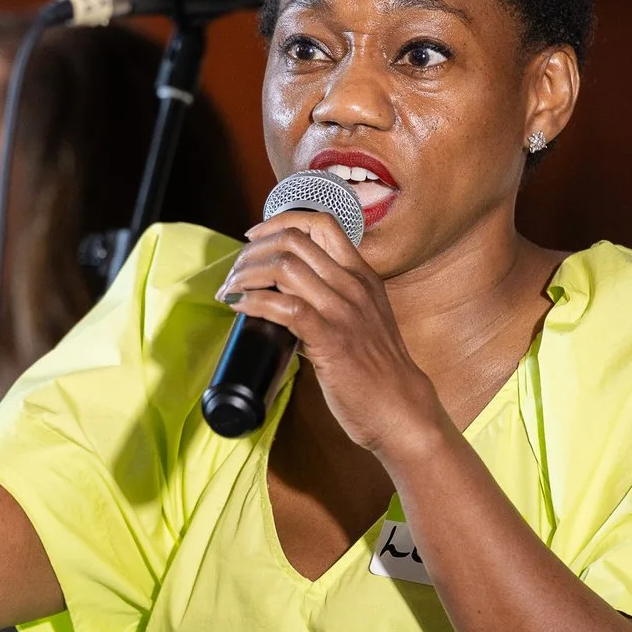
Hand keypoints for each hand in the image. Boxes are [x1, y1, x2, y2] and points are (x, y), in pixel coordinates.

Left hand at [217, 214, 443, 455]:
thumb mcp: (361, 319)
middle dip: (252, 250)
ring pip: (284, 267)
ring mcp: (342, 310)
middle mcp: (353, 285)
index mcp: (361, 275)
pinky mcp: (330, 338)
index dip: (279, 222)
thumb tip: (282, 298)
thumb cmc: (377, 371)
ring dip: (246, 274)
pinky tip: (240, 307)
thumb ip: (330, 301)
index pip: (320, 222)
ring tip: (231, 289)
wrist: (400, 409)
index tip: (254, 237)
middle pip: (293, 240)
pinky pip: (283, 306)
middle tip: (235, 272)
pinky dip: (254, 301)